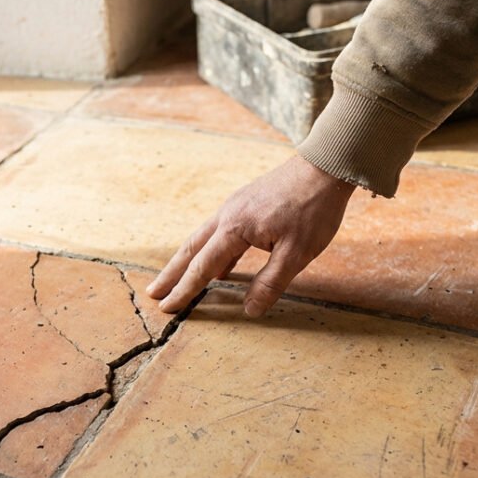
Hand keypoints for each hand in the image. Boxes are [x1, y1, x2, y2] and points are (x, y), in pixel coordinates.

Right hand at [147, 156, 354, 316]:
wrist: (324, 167)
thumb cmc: (313, 209)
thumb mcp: (297, 253)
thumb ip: (271, 282)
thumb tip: (249, 310)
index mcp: (235, 228)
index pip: (202, 267)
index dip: (185, 290)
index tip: (168, 307)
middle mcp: (227, 215)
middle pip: (190, 249)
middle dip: (171, 274)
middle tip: (153, 293)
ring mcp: (234, 207)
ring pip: (202, 238)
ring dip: (186, 261)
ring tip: (174, 280)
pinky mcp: (244, 204)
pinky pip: (218, 232)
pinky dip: (209, 251)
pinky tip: (217, 266)